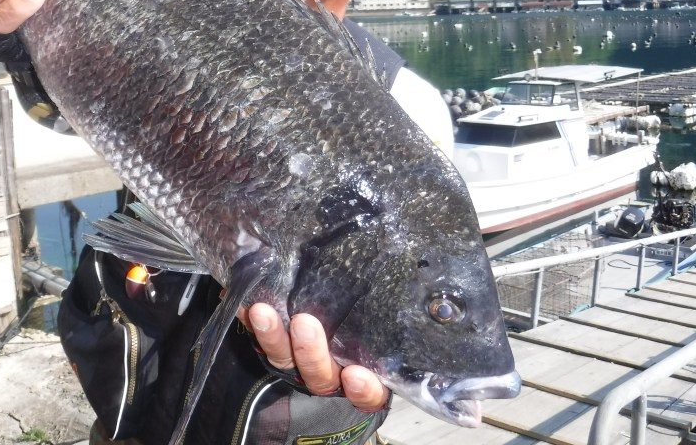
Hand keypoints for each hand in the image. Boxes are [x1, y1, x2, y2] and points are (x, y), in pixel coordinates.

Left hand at [241, 303, 389, 411]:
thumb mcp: (385, 328)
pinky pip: (258, 341)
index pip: (368, 392)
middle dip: (310, 352)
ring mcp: (299, 363)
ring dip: (272, 335)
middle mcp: (331, 373)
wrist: (336, 316)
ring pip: (284, 359)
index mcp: (364, 374)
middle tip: (304, 324)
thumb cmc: (372, 321)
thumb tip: (457, 315)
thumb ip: (394, 328)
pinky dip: (248, 323)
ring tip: (261, 311)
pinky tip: (239, 302)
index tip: (357, 376)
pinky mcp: (275, 348)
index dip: (362, 388)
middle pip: (320, 374)